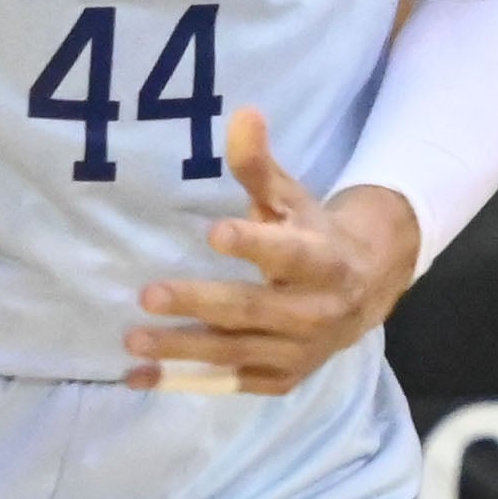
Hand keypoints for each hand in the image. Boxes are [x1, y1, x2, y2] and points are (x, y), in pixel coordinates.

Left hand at [129, 106, 416, 395]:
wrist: (365, 290)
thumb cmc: (312, 236)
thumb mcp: (291, 199)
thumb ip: (260, 166)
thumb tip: (242, 114)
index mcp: (323, 260)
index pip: (289, 254)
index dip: (255, 244)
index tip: (214, 232)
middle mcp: (316, 312)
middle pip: (253, 310)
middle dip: (201, 304)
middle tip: (147, 295)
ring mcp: (298, 351)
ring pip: (237, 353)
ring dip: (183, 348)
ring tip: (132, 339)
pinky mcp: (281, 378)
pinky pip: (229, 384)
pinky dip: (184, 382)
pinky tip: (138, 376)